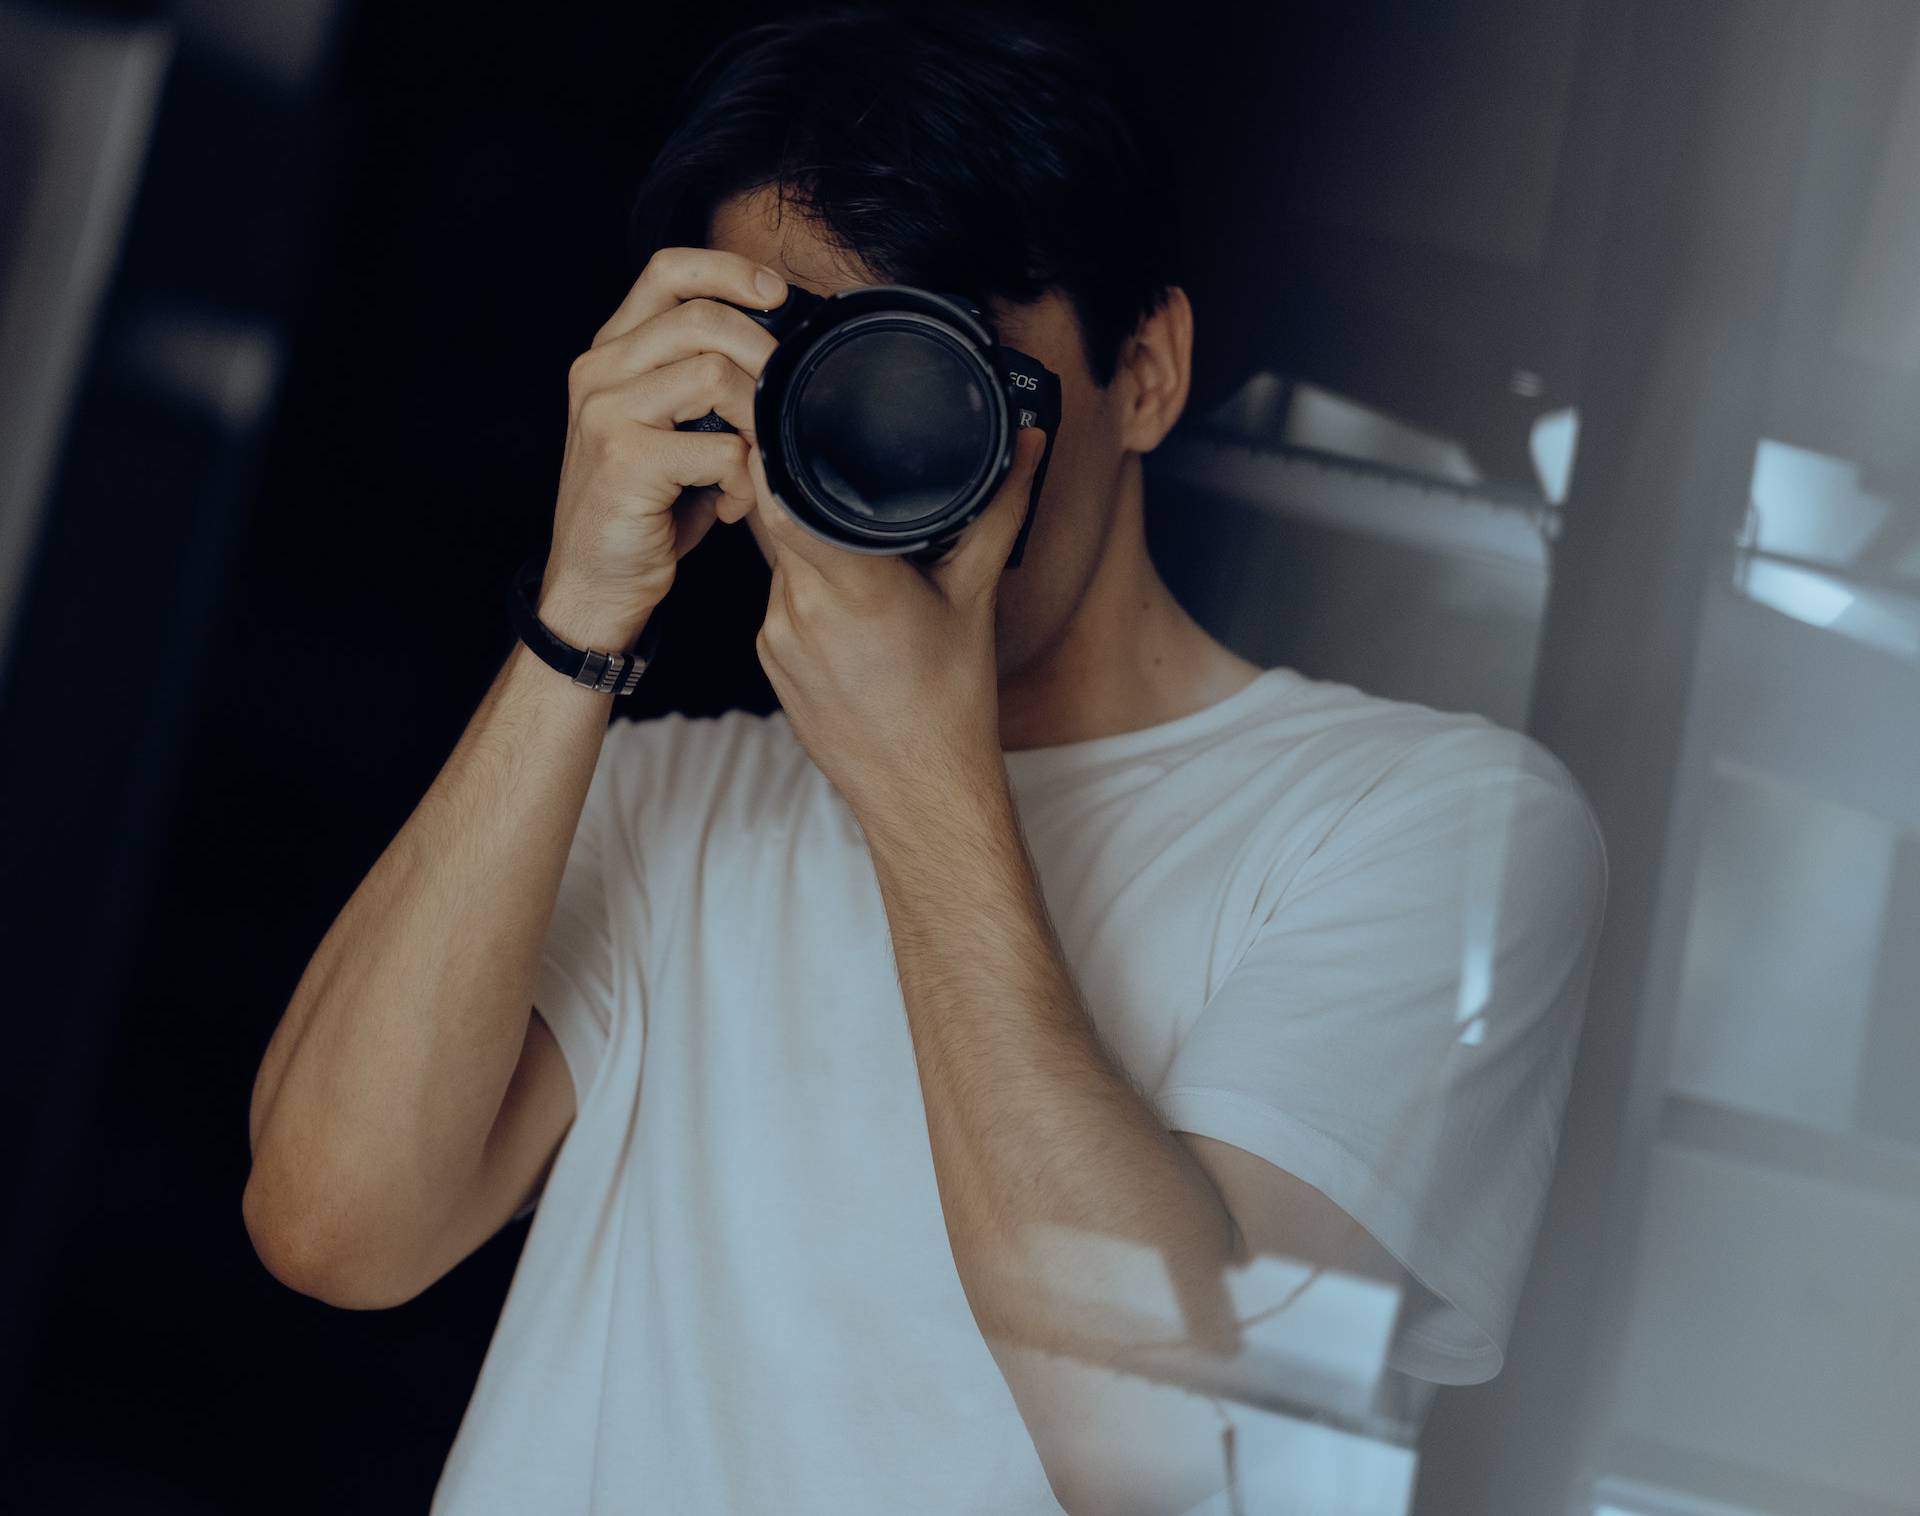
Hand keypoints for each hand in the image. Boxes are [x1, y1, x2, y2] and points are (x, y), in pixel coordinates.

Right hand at [540, 248, 788, 646]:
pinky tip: (733, 505)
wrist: (595, 586)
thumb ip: (704, 383)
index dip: (729, 270)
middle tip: (786, 396)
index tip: (777, 295)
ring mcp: (605, 412)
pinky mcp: (623, 459)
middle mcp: (598, 372)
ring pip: (714, 375)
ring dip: (754, 420)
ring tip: (753, 464)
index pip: (667, 270)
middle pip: (702, 317)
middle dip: (763, 353)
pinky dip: (742, 478)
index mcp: (610, 354)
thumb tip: (782, 350)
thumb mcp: (671, 431)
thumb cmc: (646, 511)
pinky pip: (718, 446)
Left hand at [749, 425, 1048, 822]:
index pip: (780, 497)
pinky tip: (848, 614)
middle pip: (781, 519)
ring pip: (781, 560)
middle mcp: (801, 608)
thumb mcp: (975, 595)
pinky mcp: (768, 659)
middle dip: (813, 501)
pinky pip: (780, 601)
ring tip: (864, 567)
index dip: (774, 455)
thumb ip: (997, 511)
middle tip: (853, 496)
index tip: (790, 428)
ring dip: (814, 551)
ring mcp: (776, 636)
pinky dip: (809, 593)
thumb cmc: (952, 701)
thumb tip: (1027, 446)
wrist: (919, 791)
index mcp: (853, 585)